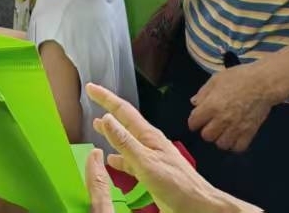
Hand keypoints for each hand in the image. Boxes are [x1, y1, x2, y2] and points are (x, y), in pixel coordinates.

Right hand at [91, 83, 260, 212]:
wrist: (198, 205)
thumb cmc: (175, 183)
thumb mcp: (146, 162)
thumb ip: (125, 142)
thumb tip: (106, 117)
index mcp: (148, 136)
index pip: (123, 111)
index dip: (106, 98)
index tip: (90, 87)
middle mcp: (149, 143)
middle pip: (124, 122)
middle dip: (107, 109)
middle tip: (92, 99)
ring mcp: (151, 158)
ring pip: (126, 141)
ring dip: (111, 133)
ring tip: (96, 126)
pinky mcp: (151, 173)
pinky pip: (130, 161)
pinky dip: (119, 158)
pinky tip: (111, 162)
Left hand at [186, 59, 281, 152]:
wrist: (263, 83)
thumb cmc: (239, 77)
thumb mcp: (216, 79)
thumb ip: (203, 92)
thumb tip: (194, 103)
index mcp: (211, 105)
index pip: (193, 122)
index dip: (194, 121)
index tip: (198, 118)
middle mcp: (222, 120)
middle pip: (206, 136)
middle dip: (206, 130)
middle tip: (211, 123)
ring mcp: (236, 128)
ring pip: (221, 144)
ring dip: (220, 138)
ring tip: (223, 130)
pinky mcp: (249, 133)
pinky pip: (238, 147)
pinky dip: (235, 144)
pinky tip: (235, 135)